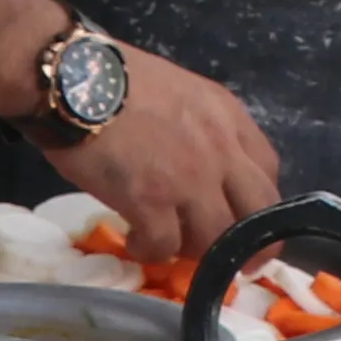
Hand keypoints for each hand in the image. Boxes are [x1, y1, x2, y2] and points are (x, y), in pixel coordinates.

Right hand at [42, 43, 276, 260]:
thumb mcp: (180, 91)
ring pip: (217, 239)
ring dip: (195, 250)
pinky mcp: (151, 202)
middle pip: (258, 213)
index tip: (243, 217)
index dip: (258, 202)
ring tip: (168, 243)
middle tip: (233, 263)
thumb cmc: (115, 77)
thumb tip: (194, 161)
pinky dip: (150, 251)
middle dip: (251, 245)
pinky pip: (165, 247)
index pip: (268, 169)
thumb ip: (200, 126)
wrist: (72, 80)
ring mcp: (189, 180)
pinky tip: (135, 242)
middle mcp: (220, 150)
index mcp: (227, 117)